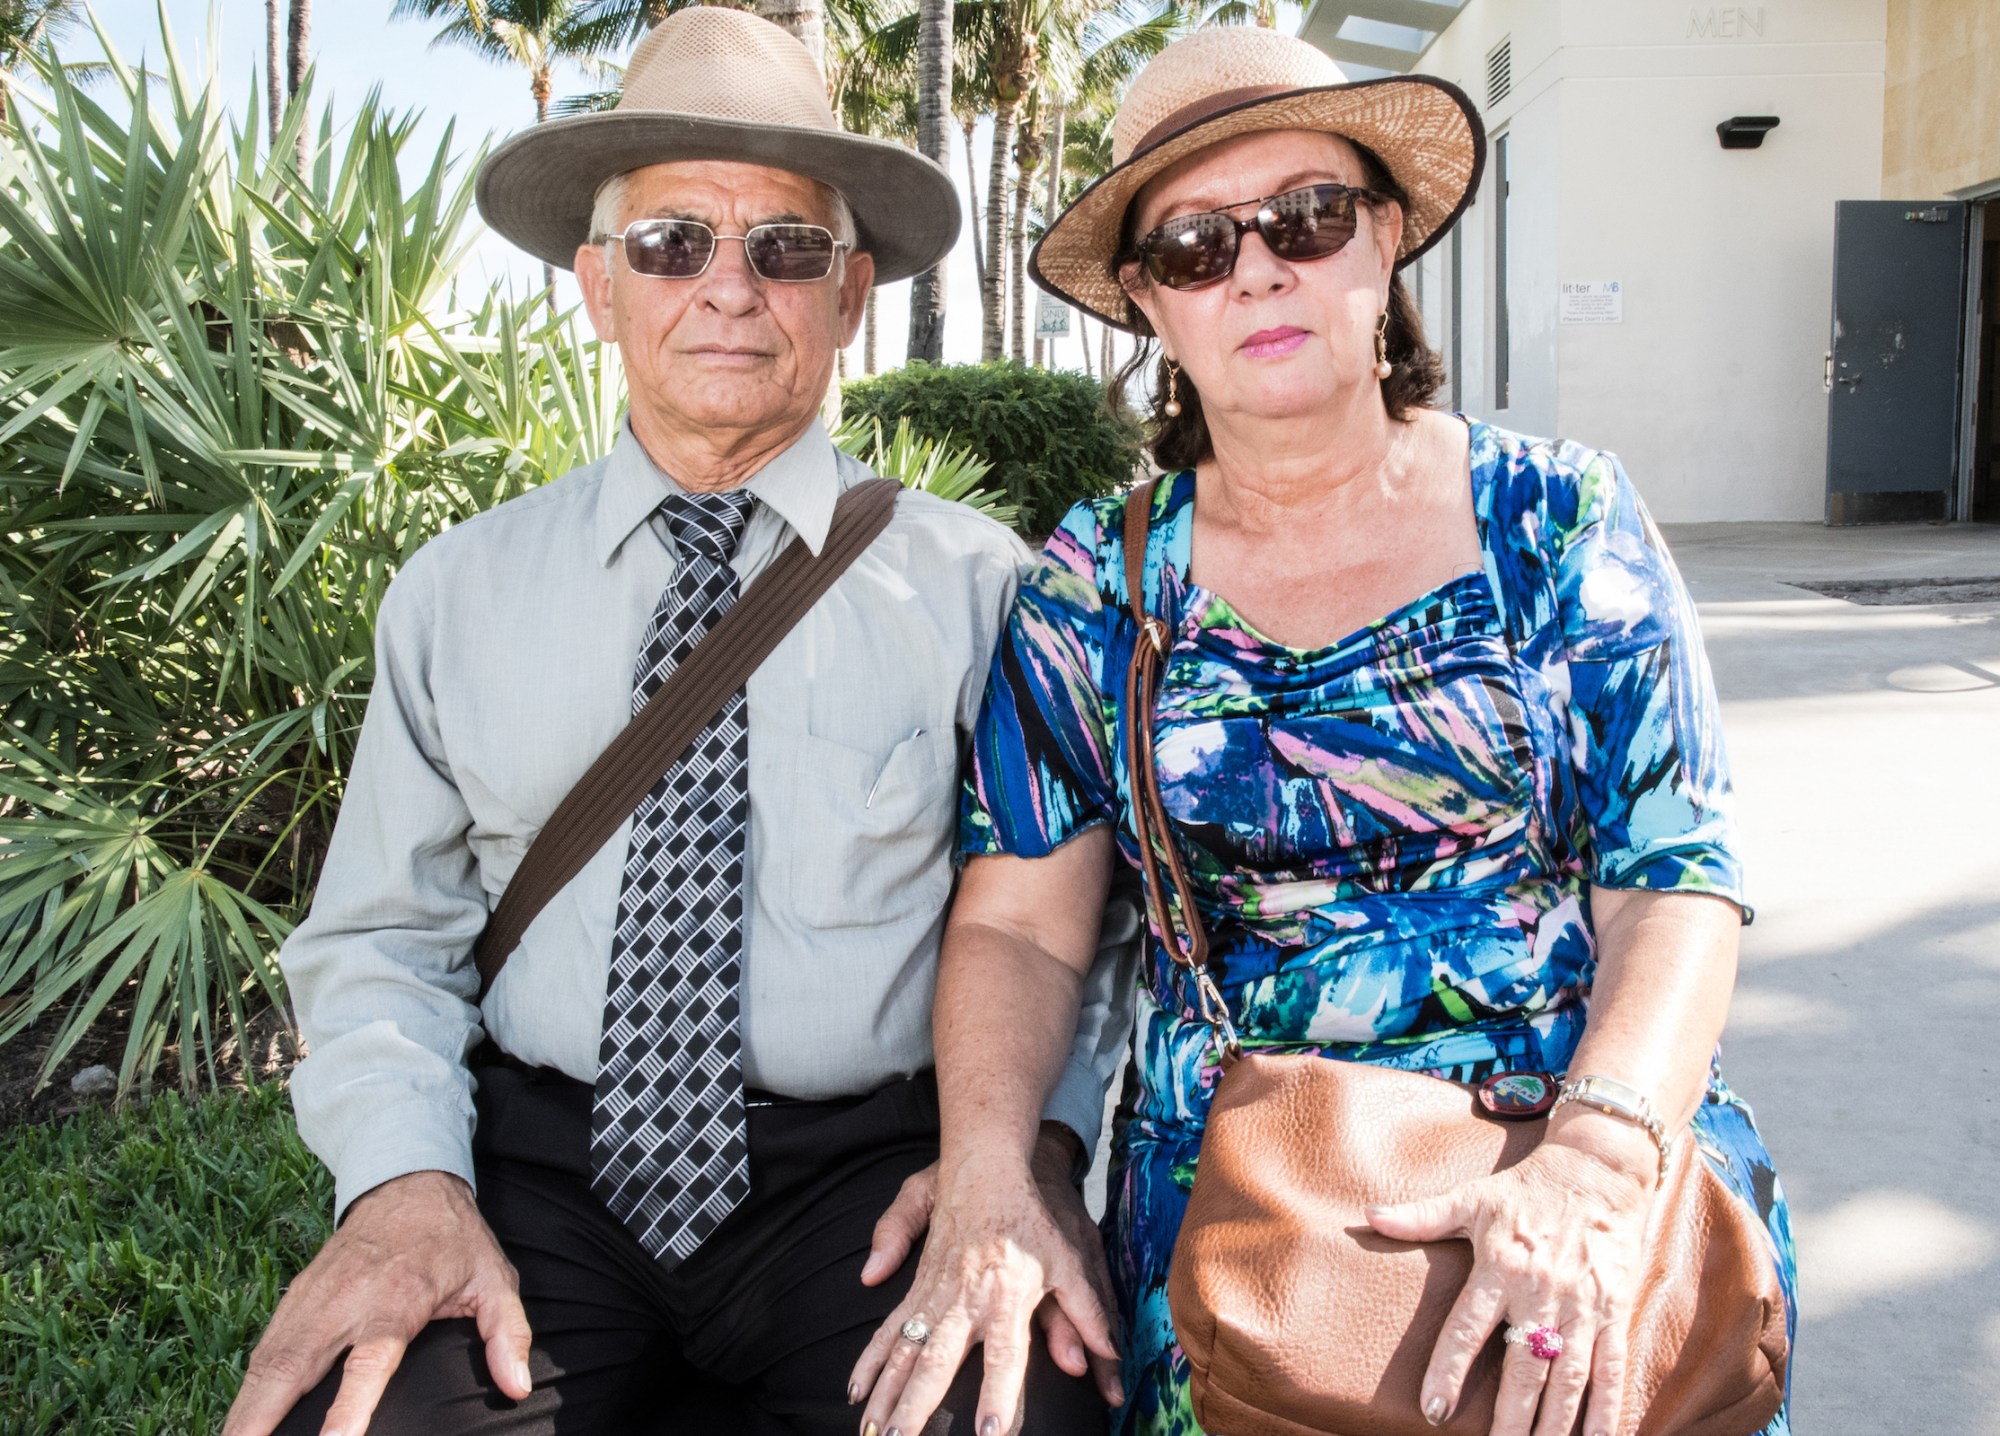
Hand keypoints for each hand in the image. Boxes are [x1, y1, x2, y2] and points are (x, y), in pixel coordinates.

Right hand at [224, 1170, 531, 1435]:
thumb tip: (517, 1387)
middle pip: (293, 1368)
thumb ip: (508, 1333)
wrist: (408, 1185)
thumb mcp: (495, 1279)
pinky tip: (241, 1424)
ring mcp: (311, 1299)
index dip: (348, 1408)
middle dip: (262, 1420)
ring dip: (245, 1413)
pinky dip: (246, 1393)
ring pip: (266, 1364)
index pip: (368, 1362)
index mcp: (396, 1300)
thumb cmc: (454, 1242)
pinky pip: (262, 1353)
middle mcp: (344, 1302)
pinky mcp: (293, 1299)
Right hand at [849, 1135, 1122, 1435]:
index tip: (988, 1435)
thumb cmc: (1032, 1218)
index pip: (1005, 1358)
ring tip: (870, 1432)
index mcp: (1007, 1297)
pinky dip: (869, 1360)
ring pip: (904, 1351)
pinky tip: (855, 1390)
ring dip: (885, 1392)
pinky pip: (889, 1330)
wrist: (987, 1168)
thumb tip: (1108, 1354)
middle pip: (937, 1362)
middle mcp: (966, 1300)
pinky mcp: (917, 1286)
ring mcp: (935, 1294)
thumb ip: (1088, 1312)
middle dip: (915, 1406)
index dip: (998, 1396)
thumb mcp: (1070, 1261)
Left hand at [1365, 1114, 1658, 1435]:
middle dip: (1509, 1418)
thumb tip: (1368, 1217)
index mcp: (1499, 1266)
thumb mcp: (1472, 1198)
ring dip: (1554, 1424)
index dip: (1449, 1369)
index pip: (1468, 1328)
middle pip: (1522, 1367)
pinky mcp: (1615, 1311)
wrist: (1599, 1170)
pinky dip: (1606, 1411)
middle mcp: (1540, 1290)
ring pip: (1568, 1378)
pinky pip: (1611, 1369)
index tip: (1434, 1410)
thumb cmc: (1527, 1189)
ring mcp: (1582, 1305)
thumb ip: (1422, 1216)